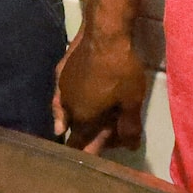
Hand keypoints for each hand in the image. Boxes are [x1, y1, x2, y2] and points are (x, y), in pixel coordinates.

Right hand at [58, 27, 148, 151]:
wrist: (104, 33)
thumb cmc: (120, 69)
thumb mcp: (131, 101)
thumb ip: (129, 125)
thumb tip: (129, 146)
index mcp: (81, 117)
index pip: (79, 143)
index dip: (87, 151)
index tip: (92, 158)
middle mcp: (66, 106)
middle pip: (73, 127)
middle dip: (84, 135)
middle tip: (96, 139)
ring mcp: (61, 87)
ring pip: (64, 110)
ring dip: (72, 119)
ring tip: (72, 129)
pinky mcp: (61, 70)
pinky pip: (61, 92)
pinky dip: (64, 101)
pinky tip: (63, 104)